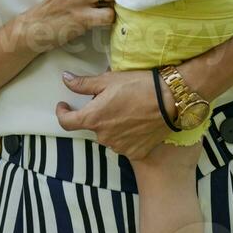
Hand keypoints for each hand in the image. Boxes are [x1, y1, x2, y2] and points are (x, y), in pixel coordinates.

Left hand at [55, 67, 174, 159]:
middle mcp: (103, 137)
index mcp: (92, 119)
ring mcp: (119, 147)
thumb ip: (83, 84)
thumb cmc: (138, 86)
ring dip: (112, 125)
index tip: (64, 106)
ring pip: (108, 135)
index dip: (62, 113)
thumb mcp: (108, 80)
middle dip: (97, 114)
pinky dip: (126, 135)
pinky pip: (124, 144)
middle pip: (92, 126)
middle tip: (112, 99)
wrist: (171, 100)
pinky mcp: (135, 153)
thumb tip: (65, 79)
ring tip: (128, 109)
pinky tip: (137, 122)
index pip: (66, 122)